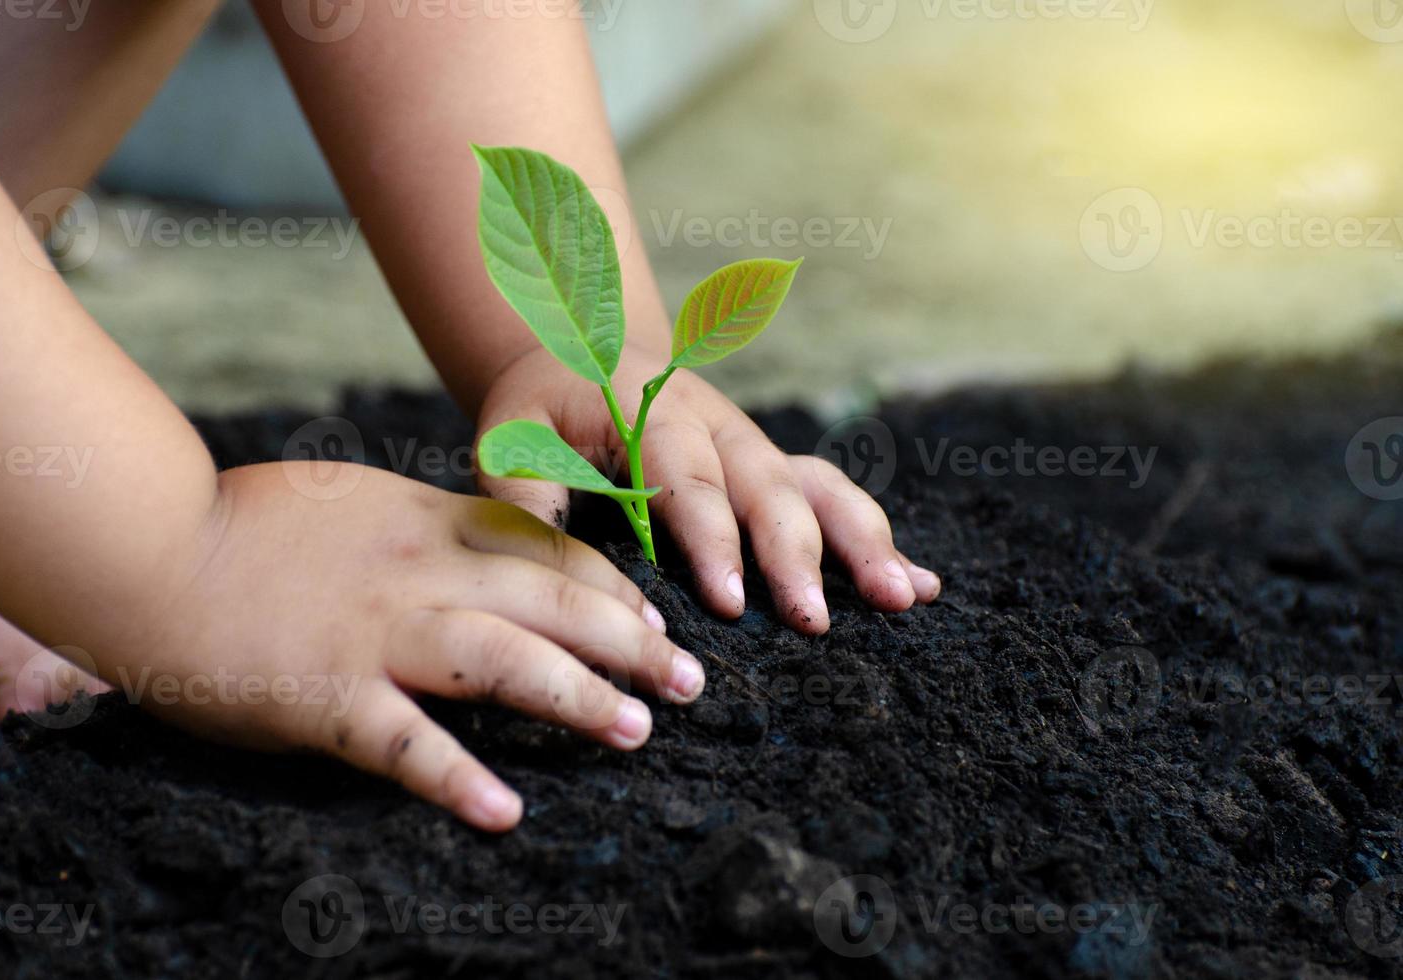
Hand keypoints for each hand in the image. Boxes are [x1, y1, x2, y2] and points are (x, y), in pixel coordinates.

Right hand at [114, 462, 703, 832]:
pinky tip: (505, 812)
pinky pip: (405, 743)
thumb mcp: (362, 498)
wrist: (152, 546)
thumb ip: (431, 521)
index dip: (613, 589)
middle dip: (630, 643)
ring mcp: (376, 635)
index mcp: (429, 522)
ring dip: (577, 699)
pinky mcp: (326, 697)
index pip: (549, 550)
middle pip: (551, 603)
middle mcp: (420, 573)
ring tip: (635, 732)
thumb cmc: (252, 524)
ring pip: (503, 663)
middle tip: (688, 682)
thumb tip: (496, 538)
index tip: (655, 621)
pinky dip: (458, 778)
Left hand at [475, 345, 941, 633]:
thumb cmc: (543, 407)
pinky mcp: (772, 467)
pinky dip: (876, 539)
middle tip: (815, 620)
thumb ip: (524, 495)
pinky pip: (833, 496)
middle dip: (797, 554)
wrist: (581, 350)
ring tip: (901, 599)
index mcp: (652, 412)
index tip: (733, 603)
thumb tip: (545, 563)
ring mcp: (753, 446)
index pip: (687, 478)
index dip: (713, 540)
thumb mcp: (511, 437)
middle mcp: (717, 426)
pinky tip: (920, 585)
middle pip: (769, 487)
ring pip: (817, 488)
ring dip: (862, 542)